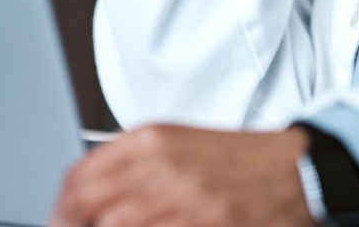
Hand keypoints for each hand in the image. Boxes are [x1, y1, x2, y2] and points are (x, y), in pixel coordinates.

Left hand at [49, 123, 316, 226]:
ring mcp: (183, 200)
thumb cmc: (238, 162)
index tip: (61, 218)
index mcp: (151, 140)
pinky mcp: (204, 224)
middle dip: (75, 224)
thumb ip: (133, 165)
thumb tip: (88, 196)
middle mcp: (161, 166)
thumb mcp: (178, 146)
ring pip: (115, 224)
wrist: (297, 172)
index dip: (63, 206)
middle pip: (89, 205)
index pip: (81, 175)